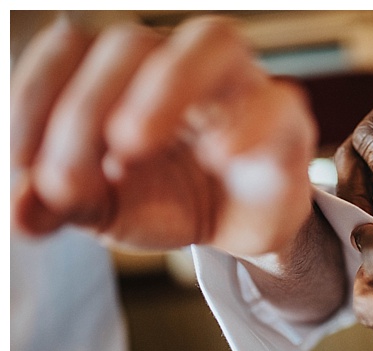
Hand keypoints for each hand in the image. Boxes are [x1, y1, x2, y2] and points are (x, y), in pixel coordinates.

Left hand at [13, 16, 315, 254]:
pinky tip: (215, 159)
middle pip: (131, 43)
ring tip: (130, 147)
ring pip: (214, 41)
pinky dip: (246, 126)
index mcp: (121, 71)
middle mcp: (179, 62)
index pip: (70, 47)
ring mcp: (239, 84)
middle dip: (86, 109)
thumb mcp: (98, 207)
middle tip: (64, 179)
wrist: (235, 230)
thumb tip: (18, 212)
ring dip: (167, 87)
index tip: (20, 163)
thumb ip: (56, 203)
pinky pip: (277, 103)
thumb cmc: (166, 196)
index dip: (36, 96)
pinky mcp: (288, 121)